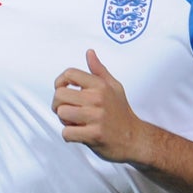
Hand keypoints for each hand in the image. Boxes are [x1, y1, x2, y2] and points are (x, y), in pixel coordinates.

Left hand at [52, 49, 149, 164]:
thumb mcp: (114, 87)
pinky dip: (69, 136)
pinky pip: (67, 133)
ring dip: (64, 120)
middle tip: (66, 110)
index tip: (62, 89)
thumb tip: (90, 53)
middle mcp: (98, 99)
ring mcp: (96, 117)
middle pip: (59, 94)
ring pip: (61, 113)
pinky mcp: (94, 134)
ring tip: (75, 122)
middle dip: (58, 104)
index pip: (69, 74)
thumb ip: (99, 70)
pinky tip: (79, 133)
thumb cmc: (122, 113)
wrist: (135, 139)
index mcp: (100, 85)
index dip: (59, 82)